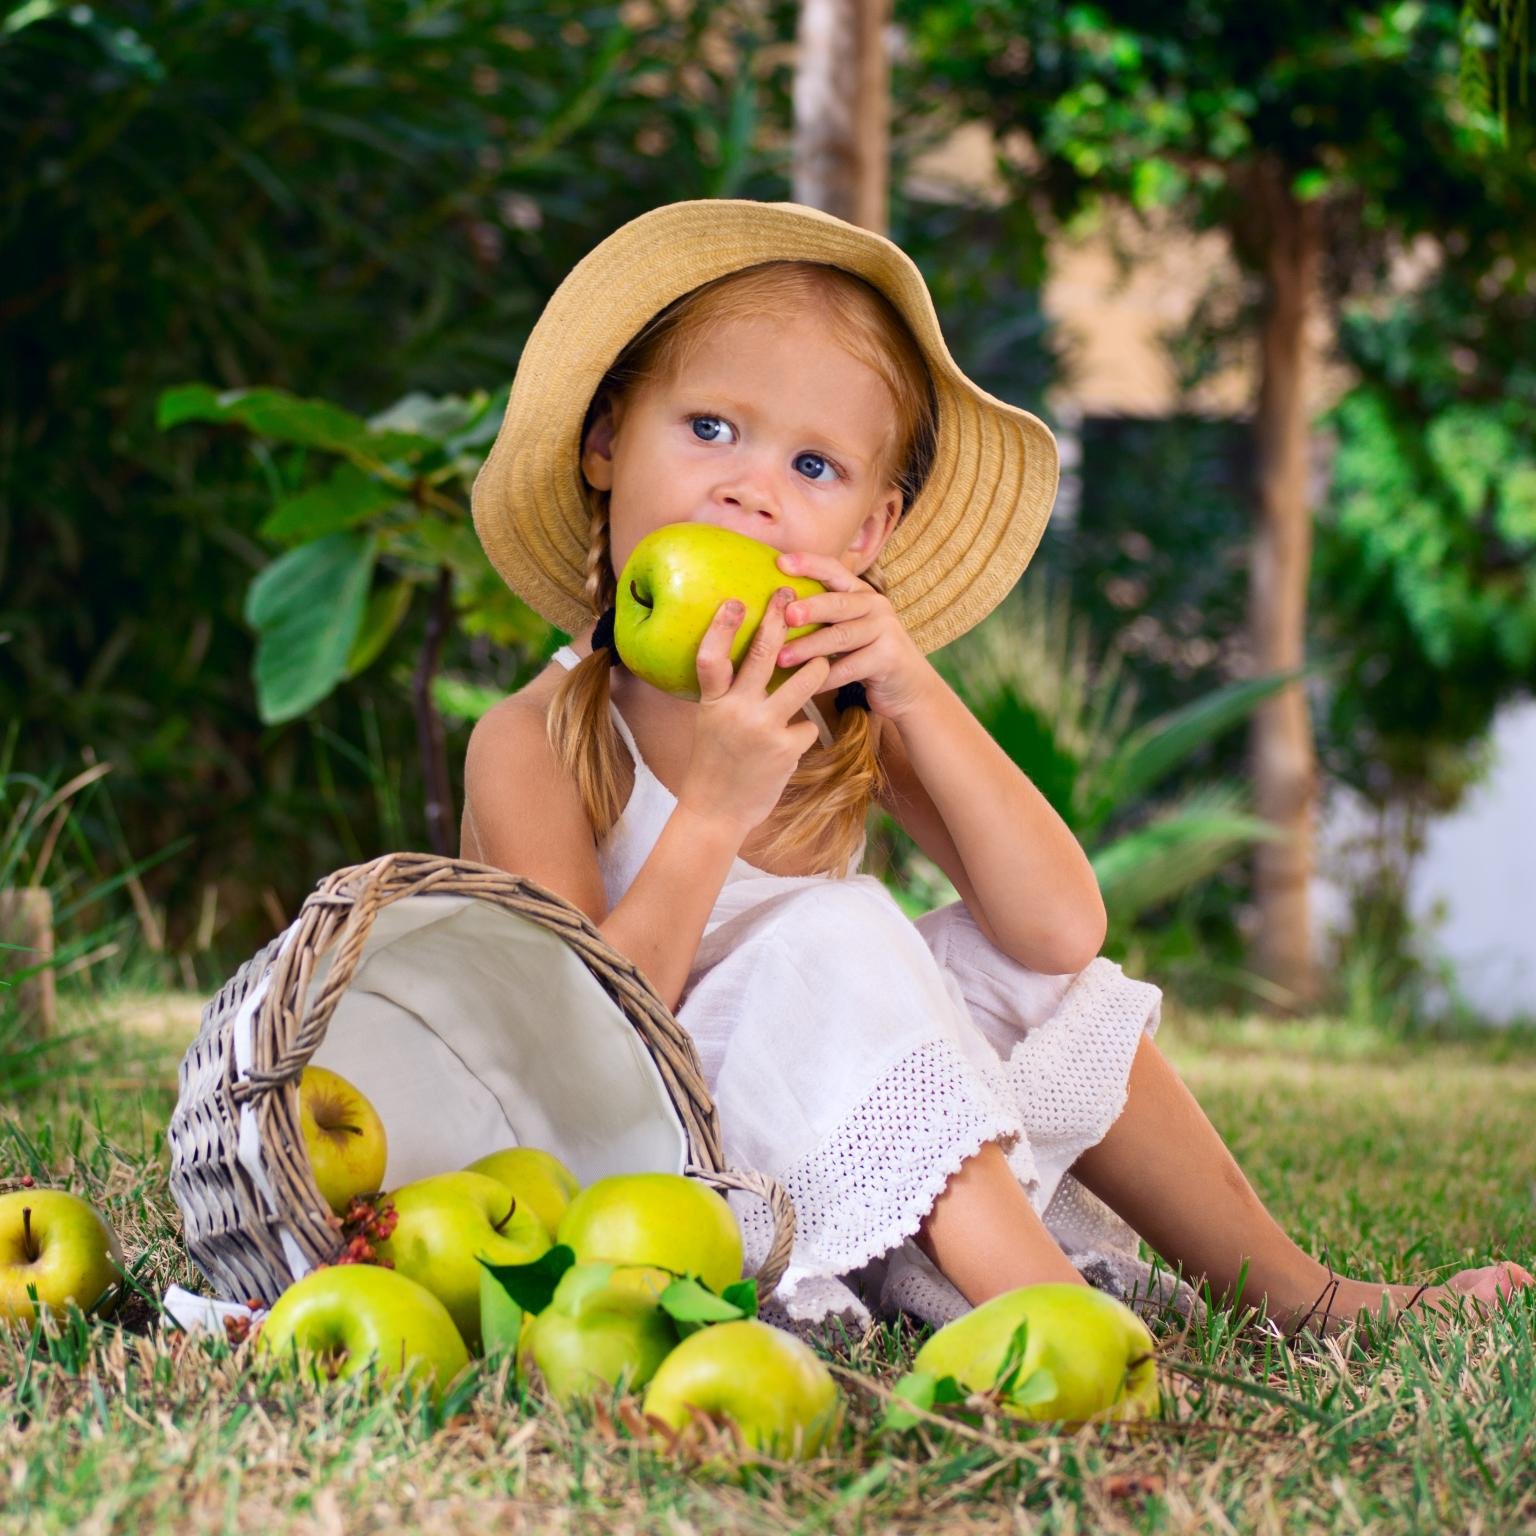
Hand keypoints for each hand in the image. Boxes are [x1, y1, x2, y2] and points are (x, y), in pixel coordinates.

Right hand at [677, 588, 832, 836]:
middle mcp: (736, 711)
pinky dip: (804, 731)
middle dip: (780, 620)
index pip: (711, 657)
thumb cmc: (715, 763)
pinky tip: (792, 745)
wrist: (717, 811)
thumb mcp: (710, 723)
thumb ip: (727, 694)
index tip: (736, 600)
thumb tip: (745, 660)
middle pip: (761, 655)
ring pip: (804, 681)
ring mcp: (763, 729)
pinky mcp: (786, 749)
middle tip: (792, 596)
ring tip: (822, 663)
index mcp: (712, 703)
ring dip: (818, 668)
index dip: (721, 627)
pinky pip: (809, 725)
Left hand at [772, 551, 935, 721]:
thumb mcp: (849, 627)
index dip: (809, 564)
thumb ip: (823, 615)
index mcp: (861, 592)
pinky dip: (824, 678)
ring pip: (841, 637)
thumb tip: (772, 609)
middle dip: (810, 607)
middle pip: (838, 603)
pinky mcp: (888, 659)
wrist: (909, 685)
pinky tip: (804, 685)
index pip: (834, 570)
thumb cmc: (866, 654)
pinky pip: (849, 668)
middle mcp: (876, 606)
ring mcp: (885, 631)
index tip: (780, 563)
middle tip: (785, 615)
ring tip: (781, 658)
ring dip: (808, 648)